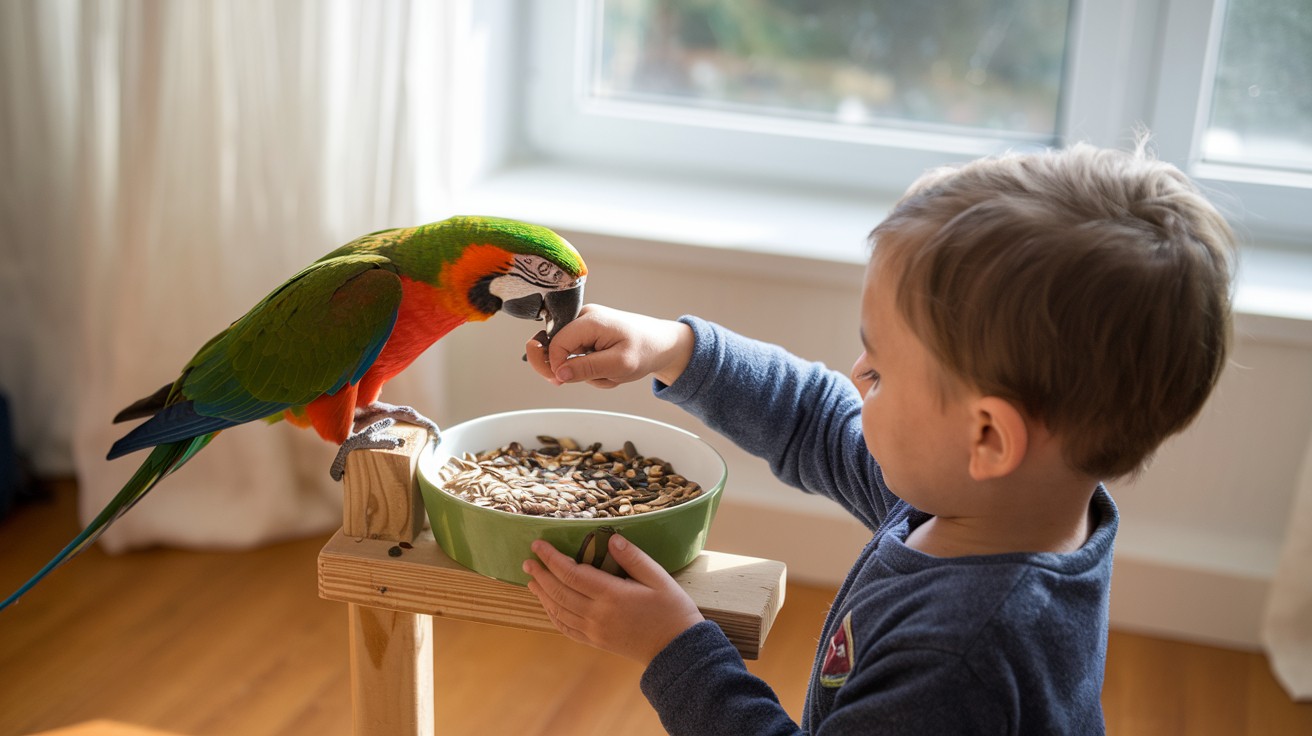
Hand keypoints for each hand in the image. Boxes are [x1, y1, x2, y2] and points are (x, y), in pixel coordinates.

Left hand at [524, 534, 704, 663]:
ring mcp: (595, 630)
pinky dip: (552, 615)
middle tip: (528, 560)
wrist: (677, 650)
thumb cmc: (671, 610)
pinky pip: (566, 628)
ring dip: (542, 594)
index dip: (552, 558)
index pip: (572, 573)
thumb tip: (610, 538)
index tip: (539, 544)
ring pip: (559, 610)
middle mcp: (597, 614)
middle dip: (541, 574)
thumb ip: (633, 557)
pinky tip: (548, 606)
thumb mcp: (658, 577)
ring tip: (532, 579)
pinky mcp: (596, 641)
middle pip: (559, 591)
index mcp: (612, 595)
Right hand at [525, 304, 693, 387]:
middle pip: (554, 347)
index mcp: (589, 320)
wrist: (661, 344)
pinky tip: (605, 369)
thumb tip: (558, 373)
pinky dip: (588, 368)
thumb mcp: (619, 365)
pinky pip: (575, 355)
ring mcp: (583, 324)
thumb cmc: (646, 349)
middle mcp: (582, 317)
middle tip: (578, 380)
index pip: (555, 344)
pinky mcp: (586, 334)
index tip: (563, 382)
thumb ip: (587, 368)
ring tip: (607, 374)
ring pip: (566, 355)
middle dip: (566, 368)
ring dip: (583, 372)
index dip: (554, 366)